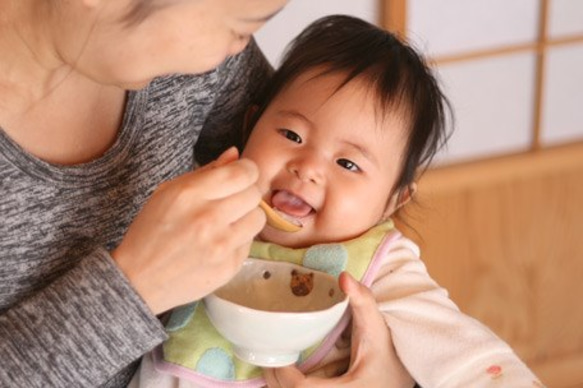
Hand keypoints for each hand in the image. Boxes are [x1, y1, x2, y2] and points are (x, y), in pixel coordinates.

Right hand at [112, 147, 265, 313]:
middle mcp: (208, 218)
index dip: (247, 170)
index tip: (241, 174)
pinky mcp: (228, 267)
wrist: (138, 281)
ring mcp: (220, 246)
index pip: (242, 173)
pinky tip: (219, 243)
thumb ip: (207, 171)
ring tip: (228, 222)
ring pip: (259, 218)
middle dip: (246, 193)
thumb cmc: (151, 232)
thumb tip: (235, 155)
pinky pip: (249, 244)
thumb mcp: (169, 192)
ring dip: (247, 217)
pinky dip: (238, 240)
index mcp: (190, 194)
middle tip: (231, 200)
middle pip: (254, 194)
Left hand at [264, 272, 413, 387]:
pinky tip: (287, 376)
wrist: (403, 378)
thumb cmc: (389, 355)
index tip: (278, 354)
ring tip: (275, 365)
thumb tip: (343, 277)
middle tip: (268, 356)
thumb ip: (363, 300)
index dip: (282, 374)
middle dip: (275, 380)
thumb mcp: (377, 327)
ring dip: (280, 386)